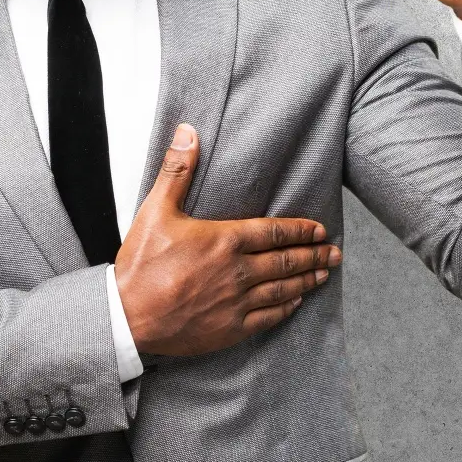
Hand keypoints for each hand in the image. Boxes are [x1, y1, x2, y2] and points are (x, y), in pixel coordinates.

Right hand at [114, 124, 340, 356]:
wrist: (126, 317)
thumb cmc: (140, 264)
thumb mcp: (156, 210)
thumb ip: (177, 171)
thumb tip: (189, 132)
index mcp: (225, 240)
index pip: (275, 232)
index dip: (301, 230)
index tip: (320, 230)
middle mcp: (239, 271)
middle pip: (286, 261)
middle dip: (314, 255)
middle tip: (335, 253)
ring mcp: (237, 302)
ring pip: (283, 289)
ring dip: (307, 280)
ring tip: (324, 274)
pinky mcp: (231, 329)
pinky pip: (268, 318)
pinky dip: (287, 308)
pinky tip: (296, 303)